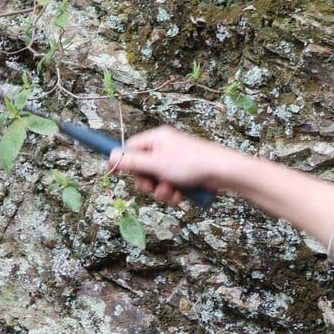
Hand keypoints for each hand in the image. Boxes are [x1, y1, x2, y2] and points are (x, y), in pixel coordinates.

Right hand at [108, 126, 233, 206]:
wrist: (222, 172)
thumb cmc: (192, 163)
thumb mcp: (156, 164)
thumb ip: (132, 162)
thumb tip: (111, 157)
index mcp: (156, 139)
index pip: (130, 148)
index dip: (123, 162)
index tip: (113, 172)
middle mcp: (164, 149)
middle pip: (141, 168)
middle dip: (146, 182)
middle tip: (152, 185)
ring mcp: (174, 163)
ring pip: (155, 182)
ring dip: (161, 191)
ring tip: (173, 190)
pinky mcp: (183, 176)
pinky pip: (169, 187)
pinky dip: (173, 194)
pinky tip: (182, 194)